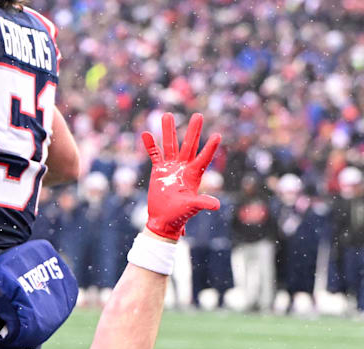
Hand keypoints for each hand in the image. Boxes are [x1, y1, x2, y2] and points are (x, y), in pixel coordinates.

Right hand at [141, 113, 221, 240]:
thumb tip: (216, 205)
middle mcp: (183, 167)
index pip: (203, 158)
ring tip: (167, 115)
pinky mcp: (158, 171)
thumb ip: (202, 203)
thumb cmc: (180, 215)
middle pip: (189, 145)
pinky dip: (150, 145)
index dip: (210, 148)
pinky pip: (154, 155)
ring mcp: (170, 167)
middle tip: (198, 115)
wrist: (164, 219)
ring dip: (169, 131)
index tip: (217, 135)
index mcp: (193, 175)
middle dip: (193, 131)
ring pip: (170, 145)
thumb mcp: (191, 207)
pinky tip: (146, 134)